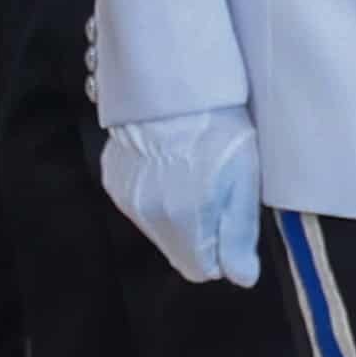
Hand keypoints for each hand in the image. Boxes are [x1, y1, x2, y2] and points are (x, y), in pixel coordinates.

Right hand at [103, 105, 262, 287]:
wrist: (167, 79)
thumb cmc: (215, 125)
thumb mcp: (244, 179)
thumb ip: (239, 234)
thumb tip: (241, 278)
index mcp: (181, 220)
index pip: (200, 269)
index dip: (221, 250)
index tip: (229, 216)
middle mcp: (145, 214)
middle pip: (178, 249)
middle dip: (199, 231)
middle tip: (215, 189)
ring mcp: (123, 194)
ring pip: (158, 227)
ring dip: (176, 211)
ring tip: (191, 171)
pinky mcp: (111, 175)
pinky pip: (139, 202)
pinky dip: (155, 192)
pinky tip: (169, 163)